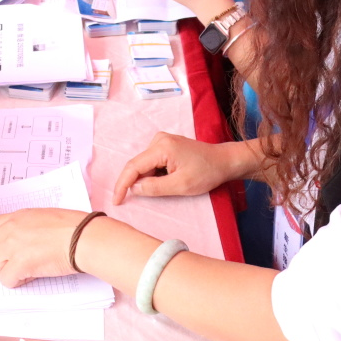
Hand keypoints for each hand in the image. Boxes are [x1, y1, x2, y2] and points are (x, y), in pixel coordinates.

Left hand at [0, 208, 85, 287]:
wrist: (82, 237)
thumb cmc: (69, 227)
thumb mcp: (39, 217)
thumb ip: (20, 227)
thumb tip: (12, 242)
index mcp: (14, 217)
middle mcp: (9, 229)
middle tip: (12, 262)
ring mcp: (13, 246)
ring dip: (7, 272)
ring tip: (26, 268)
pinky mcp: (20, 263)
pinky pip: (6, 280)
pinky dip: (18, 281)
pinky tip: (32, 275)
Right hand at [113, 132, 240, 203]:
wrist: (223, 161)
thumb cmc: (206, 173)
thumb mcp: (180, 186)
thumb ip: (155, 187)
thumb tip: (133, 188)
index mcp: (161, 147)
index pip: (133, 167)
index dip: (122, 185)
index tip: (116, 201)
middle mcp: (158, 139)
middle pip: (138, 165)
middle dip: (135, 183)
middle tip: (134, 200)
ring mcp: (162, 140)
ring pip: (144, 164)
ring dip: (147, 179)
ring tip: (168, 186)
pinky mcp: (166, 145)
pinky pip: (152, 161)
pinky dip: (154, 174)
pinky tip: (168, 180)